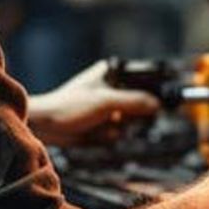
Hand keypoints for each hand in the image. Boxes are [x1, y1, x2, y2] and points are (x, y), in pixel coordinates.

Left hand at [27, 59, 159, 146]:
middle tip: (121, 116)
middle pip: (140, 103)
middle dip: (132, 114)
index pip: (143, 78)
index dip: (154, 91)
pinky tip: (95, 133)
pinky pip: (118, 133)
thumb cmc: (67, 107)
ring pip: (130, 121)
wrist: (43, 128)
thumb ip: (134, 101)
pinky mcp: (102, 124)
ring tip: (103, 124)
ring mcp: (108, 108)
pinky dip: (109, 135)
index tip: (164, 102)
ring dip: (119, 127)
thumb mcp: (105, 102)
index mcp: (112, 73)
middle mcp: (112, 89)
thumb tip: (157, 104)